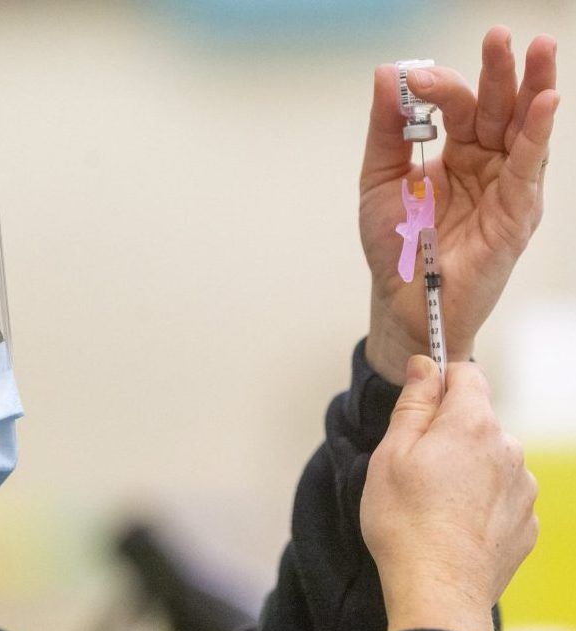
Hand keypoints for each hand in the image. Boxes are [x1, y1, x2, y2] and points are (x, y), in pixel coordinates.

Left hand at [361, 27, 558, 384]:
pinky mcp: (516, 216)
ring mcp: (504, 189)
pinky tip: (545, 104)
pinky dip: (537, 137)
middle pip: (500, 109)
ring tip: (540, 50)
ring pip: (525, 131)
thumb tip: (387, 73)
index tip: (413, 79)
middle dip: (500, 72)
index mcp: (456, 154)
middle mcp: (486, 166)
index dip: (441, 89)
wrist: (400, 300)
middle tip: (498, 35)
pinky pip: (529, 171)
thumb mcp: (380, 179)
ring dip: (534, 90)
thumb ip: (385, 129)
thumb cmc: (395, 246)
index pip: (460, 107)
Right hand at [361, 356, 537, 630]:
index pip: (466, 375)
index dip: (439, 380)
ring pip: (490, 457)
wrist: (438, 590)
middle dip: (447, 431)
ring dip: (466, 466)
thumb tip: (425, 364)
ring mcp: (523, 487)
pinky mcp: (527, 521)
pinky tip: (454, 523)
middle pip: (476, 419)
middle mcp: (508, 449)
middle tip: (414, 466)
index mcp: (472, 425)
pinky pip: (501, 493)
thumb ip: (414, 402)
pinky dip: (480, 499)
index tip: (418, 401)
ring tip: (434, 501)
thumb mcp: (392, 452)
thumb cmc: (405, 521)